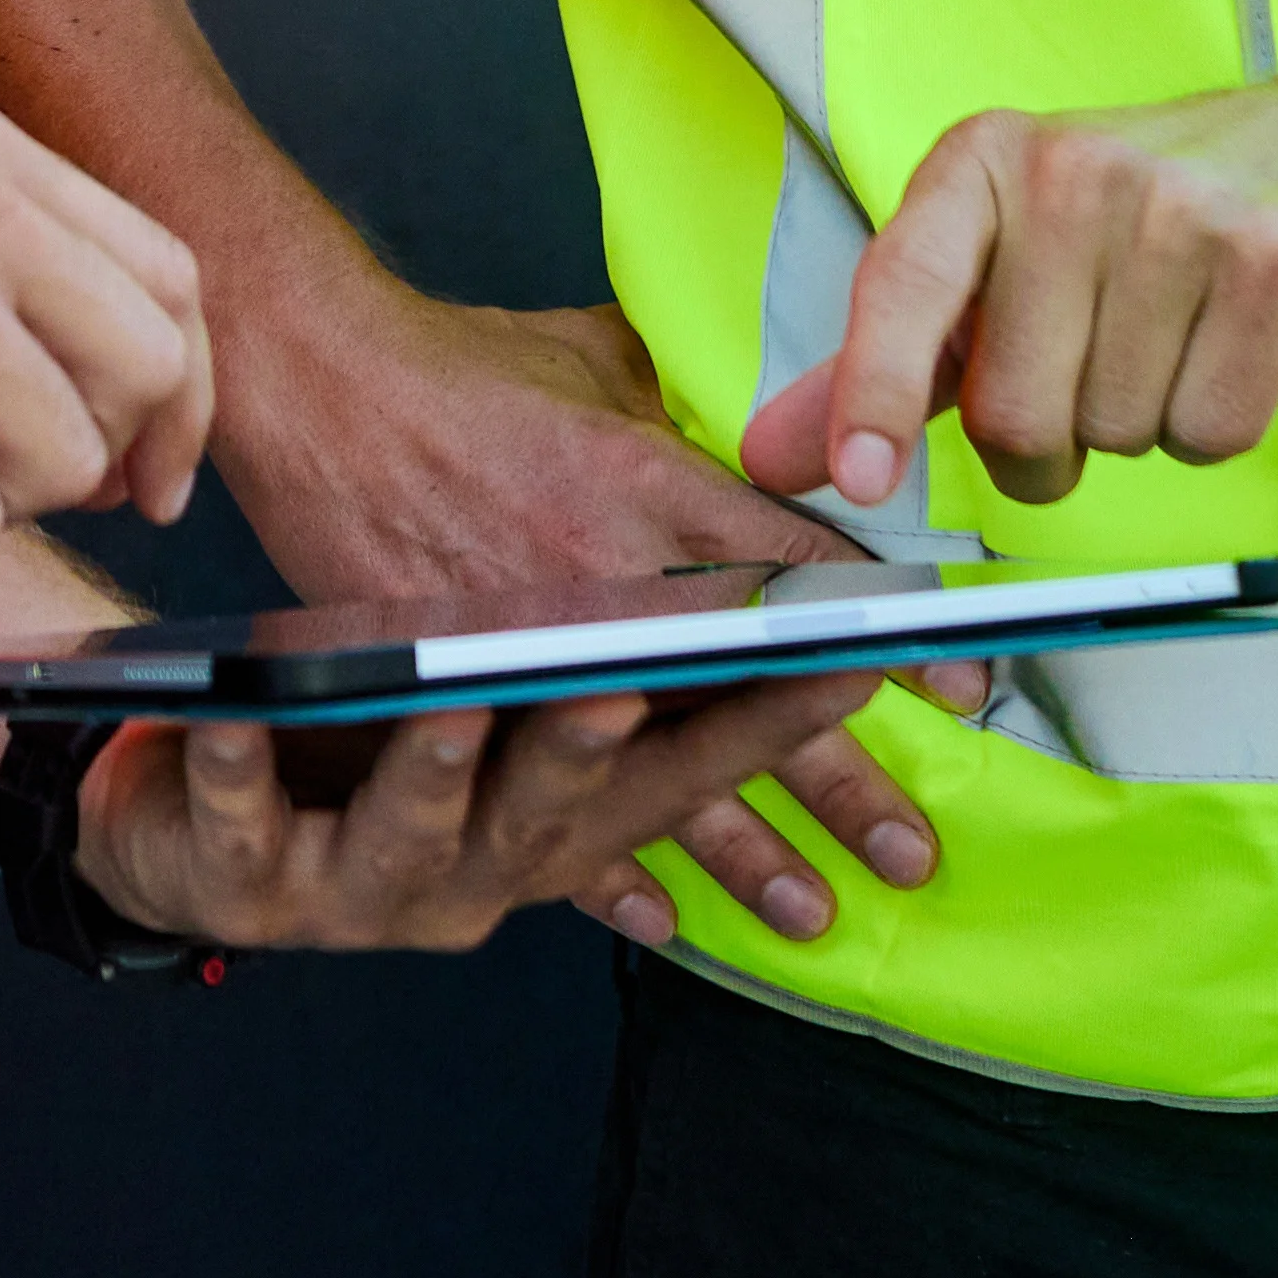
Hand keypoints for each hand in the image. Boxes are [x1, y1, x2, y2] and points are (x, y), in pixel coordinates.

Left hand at [60, 676, 890, 957]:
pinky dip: (240, 770)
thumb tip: (747, 507)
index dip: (774, 726)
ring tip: (450, 707)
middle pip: (565, 811)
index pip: (684, 769)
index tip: (860, 670)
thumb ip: (615, 627)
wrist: (179, 834)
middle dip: (599, 750)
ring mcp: (366, 889)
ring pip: (413, 828)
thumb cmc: (361, 726)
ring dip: (438, 769)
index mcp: (555, 813)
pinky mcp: (245, 877)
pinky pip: (242, 821)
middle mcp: (482, 873)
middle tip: (629, 693)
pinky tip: (232, 719)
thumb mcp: (507, 688)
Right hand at [231, 284, 951, 945]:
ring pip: (661, 771)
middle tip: (915, 851)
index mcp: (655, 489)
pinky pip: (539, 794)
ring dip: (745, 854)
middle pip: (752, 701)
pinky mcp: (467, 691)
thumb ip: (692, 410)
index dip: (892, 639)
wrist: (313, 388)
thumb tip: (773, 431)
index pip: (805, 578)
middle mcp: (612, 581)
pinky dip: (601, 868)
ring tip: (814, 915)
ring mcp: (540, 650)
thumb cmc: (460, 367)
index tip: (965, 693)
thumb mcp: (601, 357)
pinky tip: (662, 920)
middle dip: (842, 785)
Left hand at [735, 85, 1277, 513]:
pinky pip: (1208, 435)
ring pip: (1116, 434)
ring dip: (1138, 426)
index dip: (871, 391)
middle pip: (1015, 412)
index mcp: (979, 162)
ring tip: (1173, 337)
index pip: (902, 284)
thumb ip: (883, 363)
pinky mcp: (1276, 267)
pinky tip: (1231, 347)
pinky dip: (1215, 425)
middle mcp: (1071, 172)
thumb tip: (770, 458)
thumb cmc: (1145, 218)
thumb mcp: (1000, 258)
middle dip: (1046, 446)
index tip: (856, 480)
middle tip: (1088, 380)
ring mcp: (1180, 214)